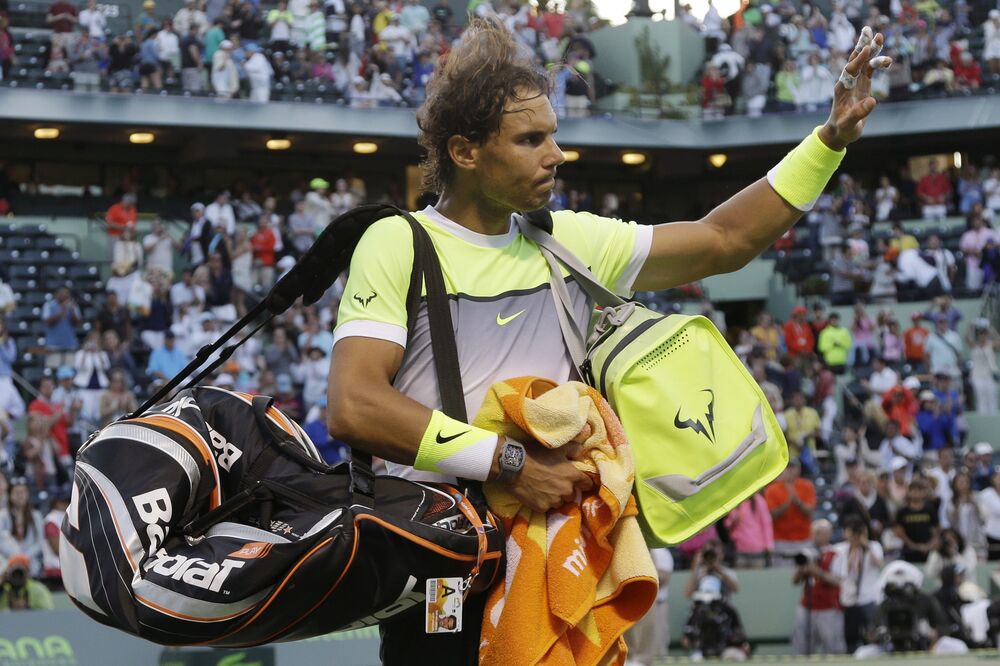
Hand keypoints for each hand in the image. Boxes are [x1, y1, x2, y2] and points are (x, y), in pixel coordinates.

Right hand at [500, 439, 593, 512]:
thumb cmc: (537, 454)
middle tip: (555, 482)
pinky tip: (536, 493)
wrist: (514, 465)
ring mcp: (554, 501)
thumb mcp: (557, 447)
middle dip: (566, 490)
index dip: (583, 482)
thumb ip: (574, 449)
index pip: (587, 484)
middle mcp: (566, 491)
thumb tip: (582, 452)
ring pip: (559, 502)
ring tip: (544, 488)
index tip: (578, 481)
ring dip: (555, 497)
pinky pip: (546, 507)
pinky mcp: (542, 508)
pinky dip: (543, 502)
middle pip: (572, 495)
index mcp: (572, 476)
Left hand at [818, 26, 891, 150]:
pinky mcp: (862, 85)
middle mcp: (848, 82)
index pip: (850, 71)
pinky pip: (870, 70)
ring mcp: (856, 82)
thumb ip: (859, 113)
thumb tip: (873, 101)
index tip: (867, 49)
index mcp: (842, 89)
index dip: (858, 60)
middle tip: (868, 31)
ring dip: (872, 50)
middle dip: (862, 46)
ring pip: (864, 62)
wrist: (840, 132)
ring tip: (880, 36)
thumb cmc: (842, 129)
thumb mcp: (849, 124)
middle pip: (855, 60)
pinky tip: (888, 61)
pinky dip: (878, 63)